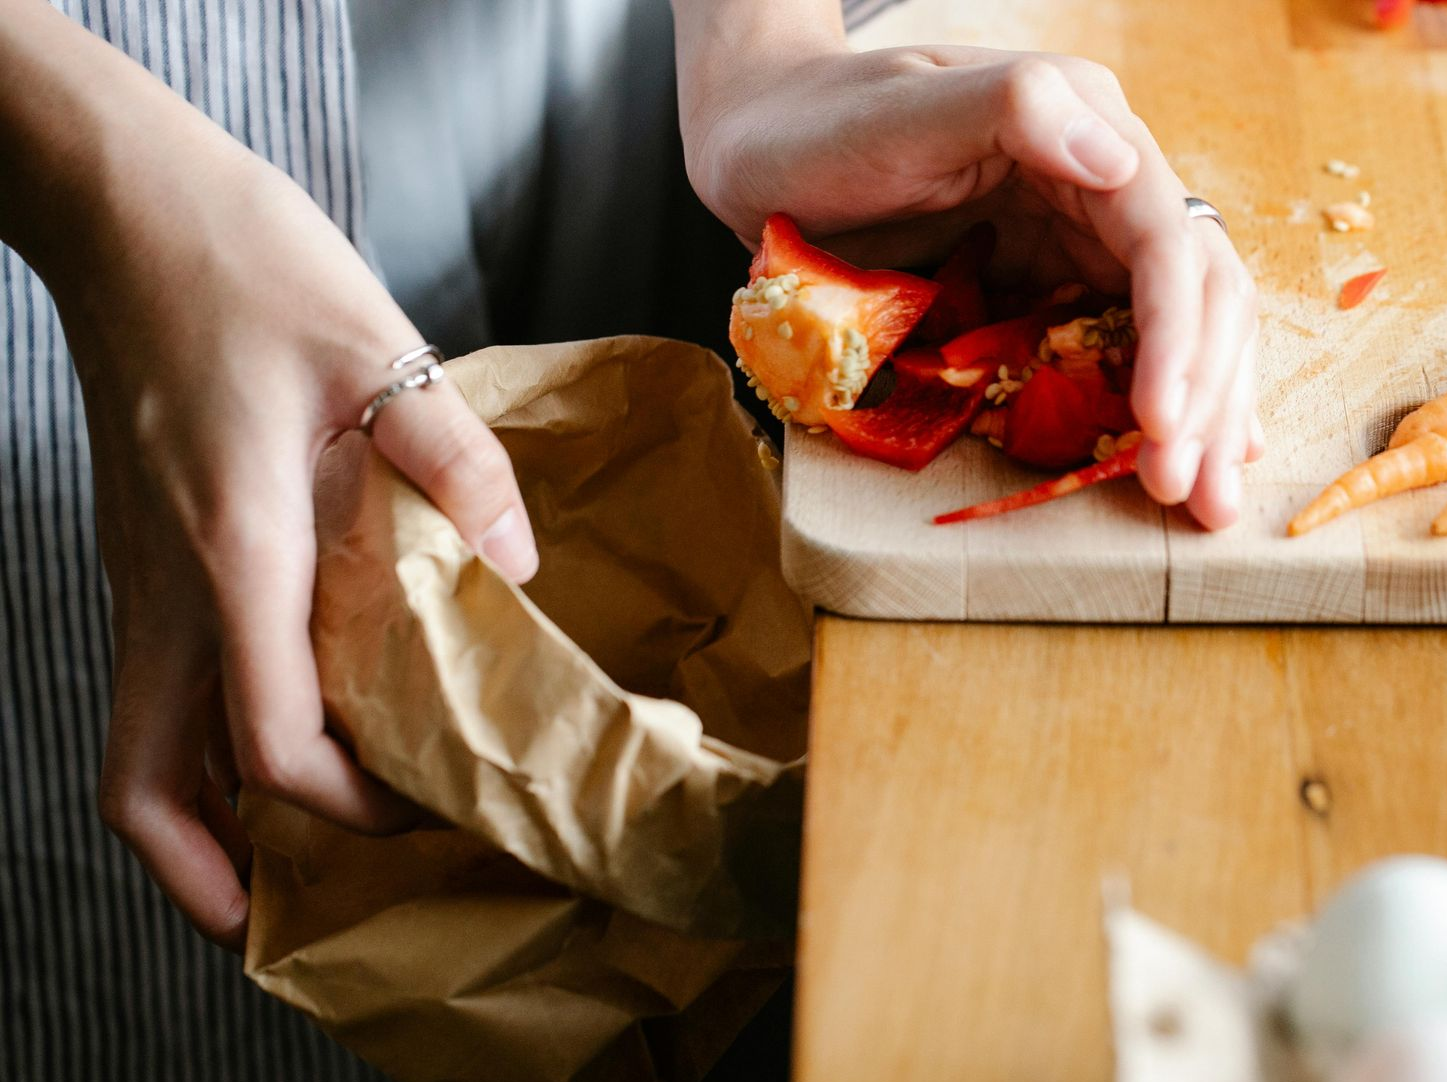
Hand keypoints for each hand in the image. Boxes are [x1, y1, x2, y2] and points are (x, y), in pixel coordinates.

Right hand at [2, 7, 538, 949]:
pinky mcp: (148, 554)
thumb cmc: (247, 268)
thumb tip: (516, 561)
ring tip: (294, 858)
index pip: (271, 742)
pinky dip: (203, 746)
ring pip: (139, 751)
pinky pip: (158, 690)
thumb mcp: (379, 350)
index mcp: (234, 552)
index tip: (428, 807)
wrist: (131, 211)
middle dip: (219, 878)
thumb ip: (458, 463)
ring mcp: (143, 578)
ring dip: (203, 824)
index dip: (348, 806)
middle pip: (149, 792)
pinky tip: (283, 736)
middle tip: (307, 912)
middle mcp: (170, 589)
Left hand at [677, 32, 1264, 528]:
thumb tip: (1122, 160)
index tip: (1160, 420)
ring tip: (1208, 500)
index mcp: (1087, 129)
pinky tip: (1190, 454)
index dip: (1177, 336)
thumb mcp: (906, 109)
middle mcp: (1104, 184)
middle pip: (1197, 294)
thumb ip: (1015, 109)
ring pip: (1180, 329)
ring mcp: (1080, 241)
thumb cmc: (821, 124)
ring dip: (1202, 415)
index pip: (1166, 241)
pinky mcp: (1048, 289)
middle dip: (1203, 395)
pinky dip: (1164, 406)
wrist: (761, 149)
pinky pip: (1123, 351)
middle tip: (1185, 489)